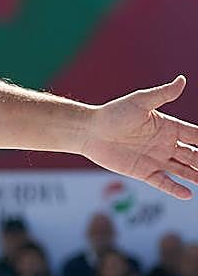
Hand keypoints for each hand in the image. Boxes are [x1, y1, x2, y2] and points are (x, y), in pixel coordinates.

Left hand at [79, 76, 197, 199]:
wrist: (88, 130)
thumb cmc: (113, 113)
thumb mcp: (140, 102)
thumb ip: (162, 94)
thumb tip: (182, 80)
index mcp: (168, 127)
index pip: (196, 135)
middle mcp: (165, 144)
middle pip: (194, 155)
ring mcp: (155, 159)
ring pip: (184, 170)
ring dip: (197, 176)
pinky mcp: (143, 171)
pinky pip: (163, 182)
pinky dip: (175, 189)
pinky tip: (188, 195)